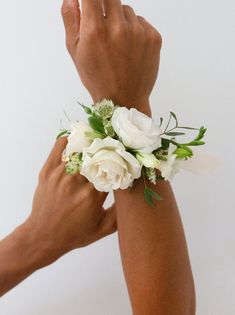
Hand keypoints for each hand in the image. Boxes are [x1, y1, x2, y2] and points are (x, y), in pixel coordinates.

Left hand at [18, 137, 115, 267]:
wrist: (44, 237)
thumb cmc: (75, 234)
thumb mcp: (103, 228)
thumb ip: (120, 212)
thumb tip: (133, 191)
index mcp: (92, 196)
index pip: (113, 169)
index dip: (120, 163)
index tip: (124, 161)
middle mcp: (76, 182)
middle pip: (98, 156)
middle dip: (108, 152)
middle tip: (115, 149)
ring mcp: (60, 174)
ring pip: (81, 149)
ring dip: (92, 144)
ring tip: (99, 143)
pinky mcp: (48, 170)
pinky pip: (60, 146)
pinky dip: (70, 140)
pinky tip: (78, 141)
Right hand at [61, 0, 161, 113]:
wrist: (124, 100)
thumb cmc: (98, 79)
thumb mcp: (75, 52)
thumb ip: (71, 19)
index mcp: (95, 30)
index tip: (91, 4)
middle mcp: (118, 28)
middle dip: (104, 7)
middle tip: (103, 26)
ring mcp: (139, 32)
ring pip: (126, 10)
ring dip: (120, 20)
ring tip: (117, 44)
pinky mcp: (153, 37)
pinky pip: (141, 22)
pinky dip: (135, 30)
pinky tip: (130, 49)